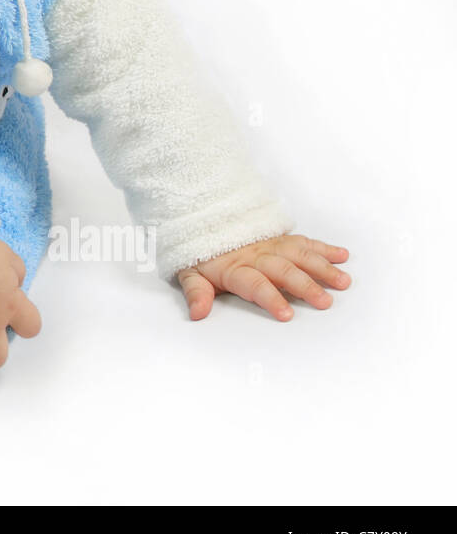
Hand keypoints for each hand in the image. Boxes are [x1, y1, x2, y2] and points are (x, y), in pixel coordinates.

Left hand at [176, 233, 350, 320]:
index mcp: (235, 268)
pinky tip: (341, 255)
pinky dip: (323, 248)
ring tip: (342, 282)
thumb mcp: (190, 273)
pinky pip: (303, 241)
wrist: (202, 220)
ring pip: (299, 254)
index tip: (286, 313)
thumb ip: (196, 293)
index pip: (254, 284)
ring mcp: (270, 245)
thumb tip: (197, 313)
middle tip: (325, 302)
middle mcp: (256, 255)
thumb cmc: (201, 255)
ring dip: (322, 267)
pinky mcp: (279, 238)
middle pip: (283, 270)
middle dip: (305, 286)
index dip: (270, 298)